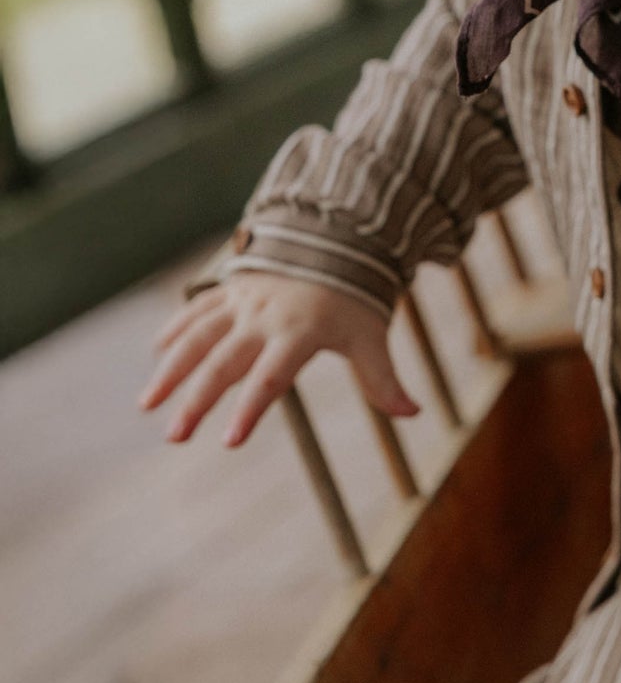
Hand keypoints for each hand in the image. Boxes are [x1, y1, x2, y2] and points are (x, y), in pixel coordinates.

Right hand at [139, 271, 418, 445]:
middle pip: (225, 362)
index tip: (229, 442)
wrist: (337, 240)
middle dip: (198, 400)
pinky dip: (176, 328)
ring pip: (200, 335)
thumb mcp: (371, 336)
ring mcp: (243, 301)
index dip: (251, 408)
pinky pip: (198, 309)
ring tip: (147, 404)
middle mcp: (265, 317)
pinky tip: (155, 353)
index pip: (271, 376)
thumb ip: (383, 378)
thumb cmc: (354, 300)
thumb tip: (412, 412)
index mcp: (299, 332)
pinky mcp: (231, 290)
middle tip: (174, 436)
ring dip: (172, 368)